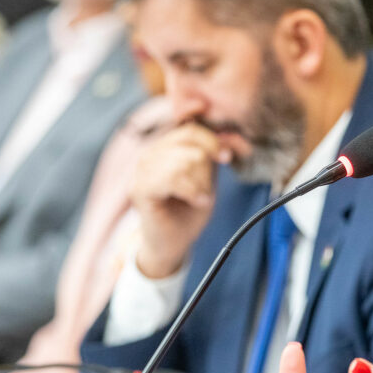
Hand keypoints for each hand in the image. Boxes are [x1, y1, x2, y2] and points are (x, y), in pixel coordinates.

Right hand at [130, 123, 230, 277]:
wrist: (172, 243)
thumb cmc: (188, 210)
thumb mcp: (207, 177)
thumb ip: (214, 155)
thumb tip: (233, 138)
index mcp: (164, 146)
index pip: (191, 129)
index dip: (213, 141)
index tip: (228, 158)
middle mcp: (149, 153)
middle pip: (190, 142)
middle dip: (208, 168)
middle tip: (206, 189)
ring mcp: (141, 170)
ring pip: (185, 160)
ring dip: (200, 183)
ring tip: (198, 197)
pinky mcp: (139, 188)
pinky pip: (174, 178)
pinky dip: (192, 191)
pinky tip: (196, 201)